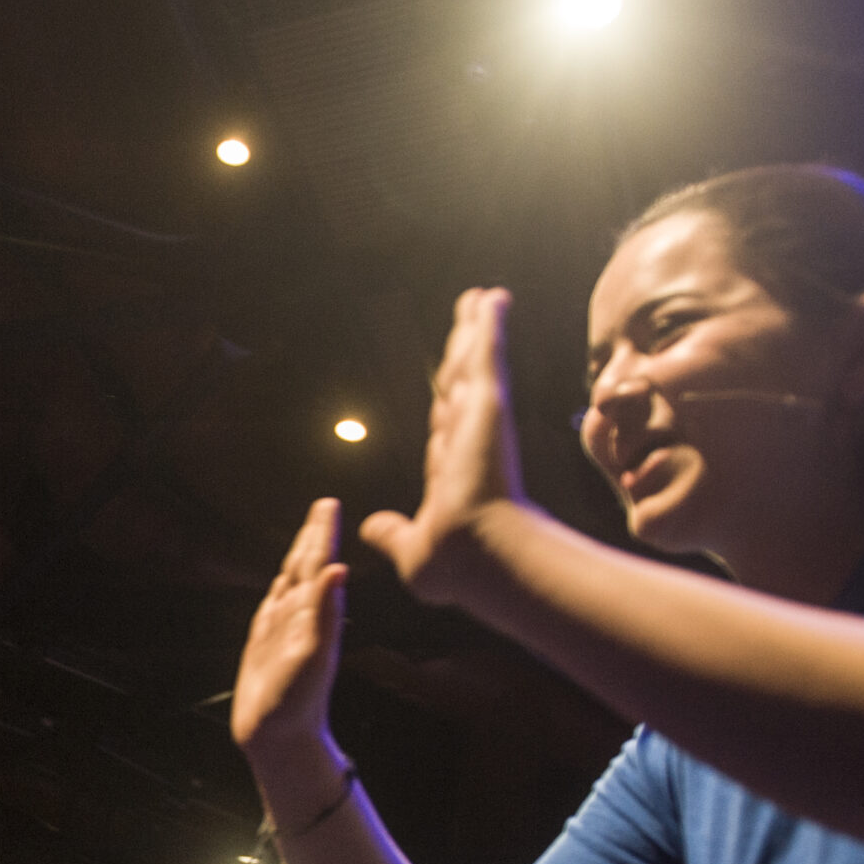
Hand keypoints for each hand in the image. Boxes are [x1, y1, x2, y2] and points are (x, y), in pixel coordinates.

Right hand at [231, 495, 347, 768]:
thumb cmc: (297, 705)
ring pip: (291, 584)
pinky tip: (285, 581)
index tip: (329, 505)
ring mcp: (283, 631)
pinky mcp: (267, 645)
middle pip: (305, 567)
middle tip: (323, 506)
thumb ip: (323, 613)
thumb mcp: (312, 656)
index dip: (321, 535)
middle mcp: (298, 618)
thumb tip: (337, 570)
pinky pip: (275, 607)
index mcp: (312, 616)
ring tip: (308, 535)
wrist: (279, 739)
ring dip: (300, 557)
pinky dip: (282, 588)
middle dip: (313, 536)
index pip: (317, 565)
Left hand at [357, 287, 531, 604]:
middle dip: (464, 354)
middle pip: (461, 386)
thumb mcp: (411, 550)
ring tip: (480, 300)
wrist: (476, 553)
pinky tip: (491, 298)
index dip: (447, 404)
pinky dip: (489, 325)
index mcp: (451, 472)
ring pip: (473, 363)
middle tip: (470, 323)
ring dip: (476, 330)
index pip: (446, 427)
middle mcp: (468, 439)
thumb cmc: (454, 565)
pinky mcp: (489, 403)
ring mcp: (480, 419)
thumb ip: (393, 533)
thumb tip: (371, 528)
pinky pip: (487, 353)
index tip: (450, 385)